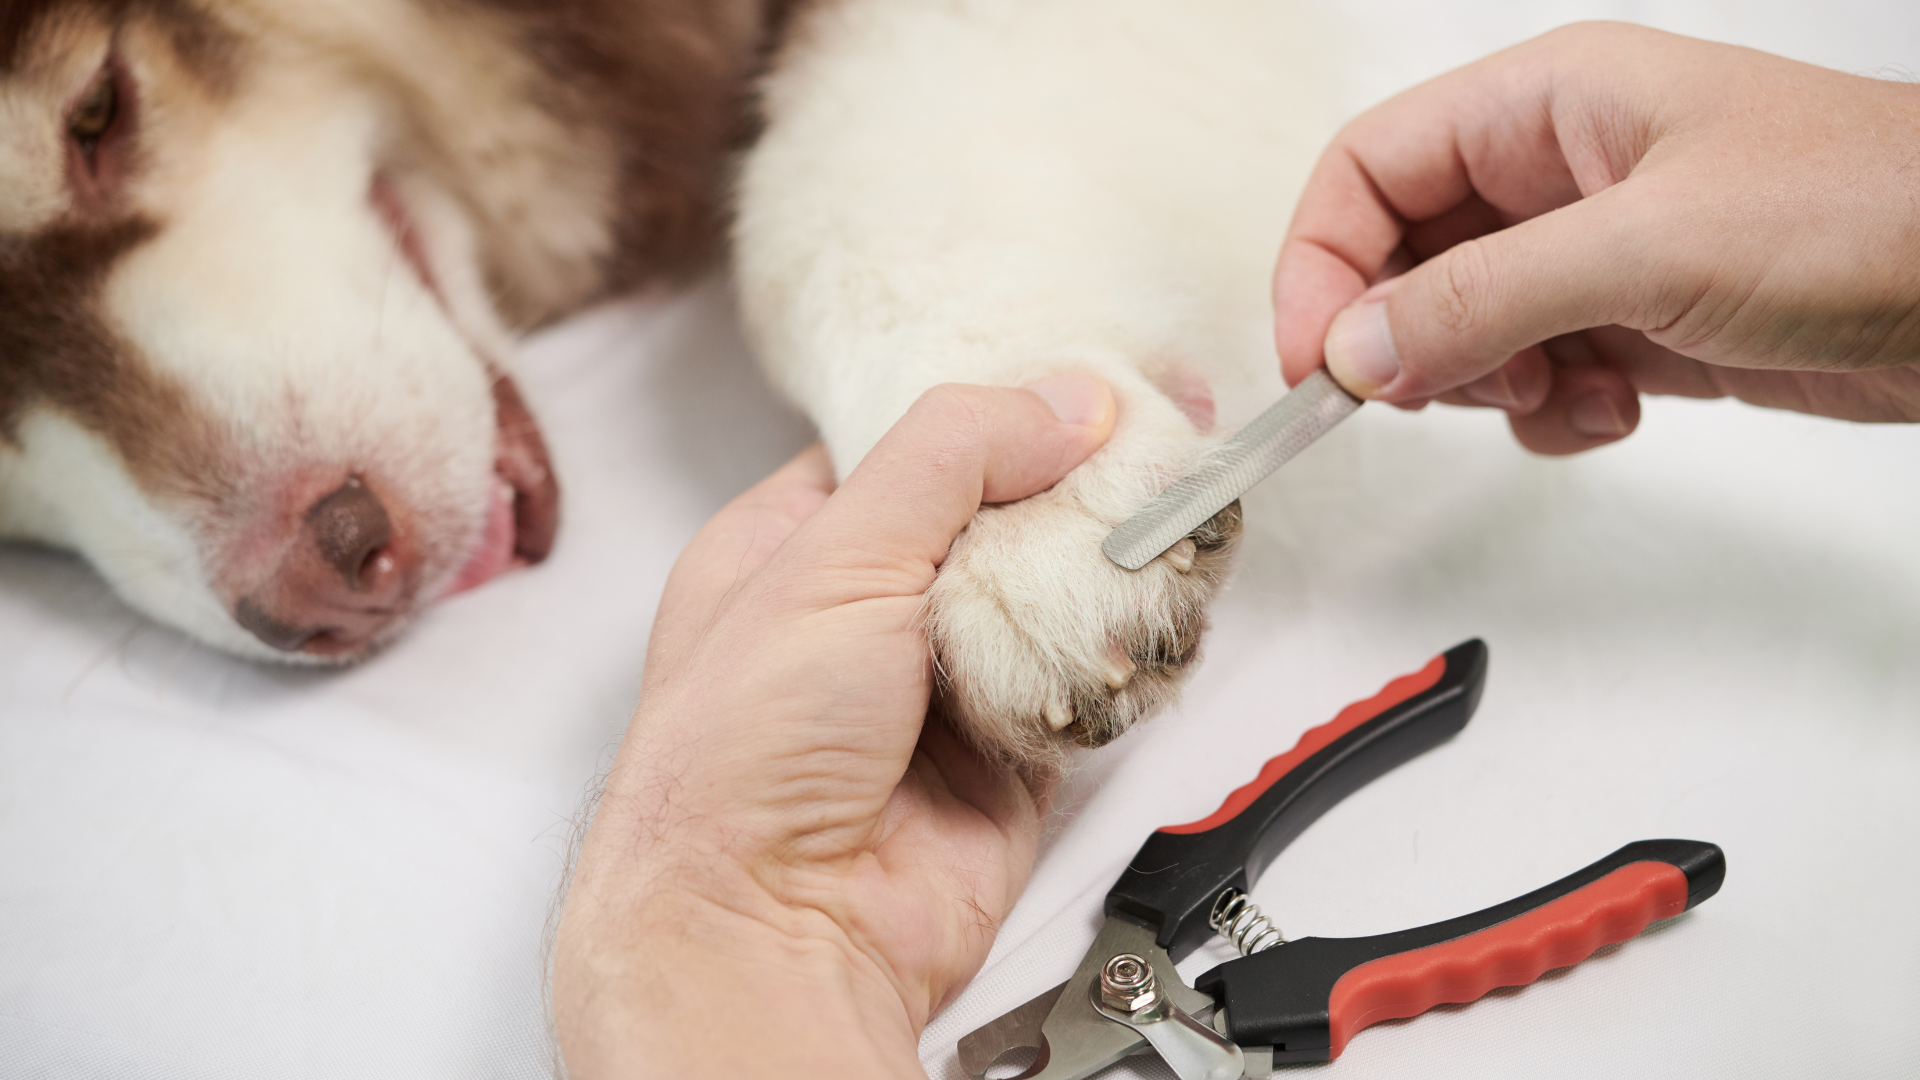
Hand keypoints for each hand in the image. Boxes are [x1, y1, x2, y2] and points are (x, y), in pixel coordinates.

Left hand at [552, 377, 1115, 1078]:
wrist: (775, 926)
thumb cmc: (743, 751)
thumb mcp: (831, 558)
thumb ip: (949, 458)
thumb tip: (1061, 400)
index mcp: (799, 542)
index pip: (918, 444)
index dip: (1004, 411)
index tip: (1091, 382)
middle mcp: (871, 610)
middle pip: (1002, 518)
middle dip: (1076, 492)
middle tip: (1157, 450)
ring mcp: (942, 685)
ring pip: (1056, 598)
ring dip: (1110, 575)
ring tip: (1166, 536)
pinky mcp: (1009, 756)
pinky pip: (1088, 686)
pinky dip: (1122, 661)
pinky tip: (1151, 626)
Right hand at [1275, 21, 1919, 453]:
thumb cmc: (1865, 211)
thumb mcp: (1648, 248)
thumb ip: (1485, 300)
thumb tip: (1357, 352)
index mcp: (1546, 105)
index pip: (1370, 170)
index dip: (1321, 262)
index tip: (1316, 361)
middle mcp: (1556, 174)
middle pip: (1402, 257)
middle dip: (1406, 337)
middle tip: (1430, 393)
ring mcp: (1594, 252)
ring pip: (1461, 329)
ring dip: (1487, 384)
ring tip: (1564, 388)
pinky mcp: (1635, 325)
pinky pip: (1533, 379)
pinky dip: (1554, 415)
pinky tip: (1620, 407)